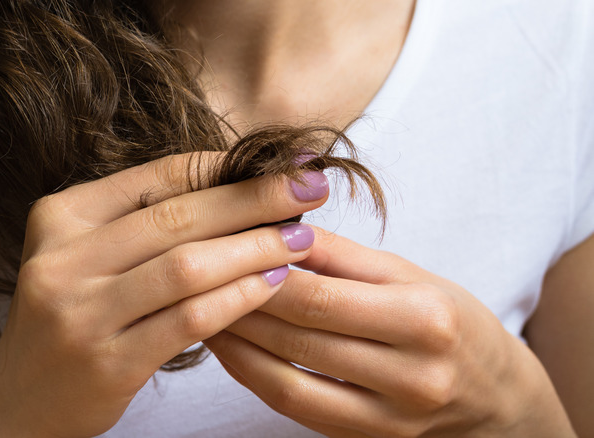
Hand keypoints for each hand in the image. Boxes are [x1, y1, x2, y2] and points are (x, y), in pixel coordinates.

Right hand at [0, 153, 330, 436]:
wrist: (20, 402)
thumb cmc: (70, 318)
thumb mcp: (86, 257)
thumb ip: (144, 223)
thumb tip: (237, 187)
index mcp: (61, 216)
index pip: (159, 177)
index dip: (228, 166)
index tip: (284, 160)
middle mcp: (63, 258)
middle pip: (179, 216)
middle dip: (255, 199)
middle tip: (310, 187)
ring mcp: (81, 311)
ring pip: (187, 266)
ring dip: (254, 248)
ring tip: (301, 238)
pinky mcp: (107, 360)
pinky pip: (189, 319)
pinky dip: (238, 298)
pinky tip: (272, 284)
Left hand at [205, 227, 576, 437]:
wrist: (494, 397)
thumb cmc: (449, 319)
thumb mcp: (409, 274)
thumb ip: (340, 254)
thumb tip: (273, 227)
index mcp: (423, 319)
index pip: (319, 293)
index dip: (260, 269)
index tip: (218, 245)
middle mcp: (409, 375)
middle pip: (297, 335)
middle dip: (236, 301)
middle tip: (191, 274)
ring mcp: (387, 418)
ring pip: (285, 379)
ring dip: (234, 342)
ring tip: (196, 308)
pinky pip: (292, 407)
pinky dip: (252, 375)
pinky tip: (228, 346)